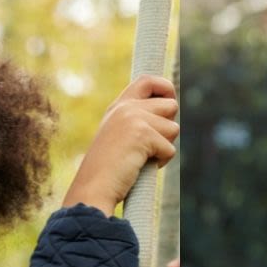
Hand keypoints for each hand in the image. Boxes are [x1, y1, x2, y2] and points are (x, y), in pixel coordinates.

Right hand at [63, 75, 178, 212]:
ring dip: (163, 147)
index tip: (170, 98)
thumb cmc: (108, 169)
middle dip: (167, 128)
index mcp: (119, 106)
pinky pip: (170, 149)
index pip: (147, 81)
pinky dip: (161, 161)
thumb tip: (171, 108)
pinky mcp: (143, 134)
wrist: (94, 186)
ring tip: (140, 157)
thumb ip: (139, 120)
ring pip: (173, 128)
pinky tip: (140, 166)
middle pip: (170, 105)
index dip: (165, 86)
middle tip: (149, 145)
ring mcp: (133, 118)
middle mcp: (126, 107)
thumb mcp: (120, 136)